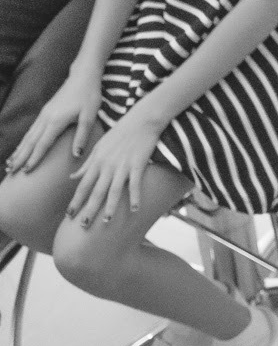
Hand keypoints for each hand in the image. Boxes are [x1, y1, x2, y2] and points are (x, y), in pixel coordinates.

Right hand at [6, 70, 101, 174]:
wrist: (83, 77)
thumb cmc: (88, 97)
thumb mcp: (89, 117)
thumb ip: (82, 136)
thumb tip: (76, 155)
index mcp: (56, 121)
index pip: (42, 144)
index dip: (34, 159)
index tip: (26, 171)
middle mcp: (45, 118)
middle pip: (30, 142)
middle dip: (20, 158)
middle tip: (11, 172)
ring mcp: (44, 114)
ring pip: (28, 136)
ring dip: (19, 150)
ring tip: (10, 163)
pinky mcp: (45, 112)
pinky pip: (31, 130)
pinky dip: (24, 141)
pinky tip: (21, 147)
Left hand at [66, 111, 164, 226]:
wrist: (141, 119)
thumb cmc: (120, 132)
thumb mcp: (99, 147)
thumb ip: (87, 164)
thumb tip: (73, 177)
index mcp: (97, 162)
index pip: (83, 185)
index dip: (76, 201)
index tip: (69, 215)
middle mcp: (107, 165)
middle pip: (96, 191)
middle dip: (88, 209)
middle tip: (82, 226)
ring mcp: (122, 165)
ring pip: (114, 190)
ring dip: (110, 207)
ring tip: (106, 221)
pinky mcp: (138, 164)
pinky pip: (135, 183)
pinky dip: (135, 196)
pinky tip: (135, 209)